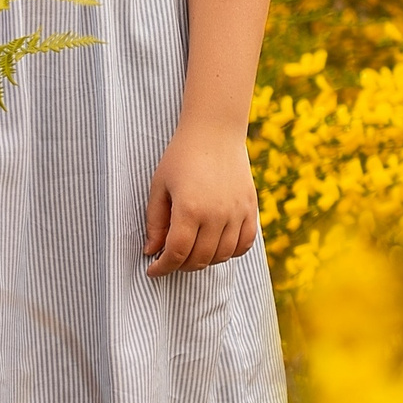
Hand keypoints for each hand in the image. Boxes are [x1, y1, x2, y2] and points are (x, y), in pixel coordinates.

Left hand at [141, 128, 261, 275]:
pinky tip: (215, 247)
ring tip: (190, 253)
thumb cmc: (181, 157)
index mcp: (190, 209)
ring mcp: (237, 213)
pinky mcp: (251, 210)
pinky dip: (230, 253)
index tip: (153, 270)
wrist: (215, 133)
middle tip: (169, 260)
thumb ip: (155, 222)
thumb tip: (151, 251)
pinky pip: (244, 244)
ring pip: (222, 256)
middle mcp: (217, 215)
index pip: (176, 253)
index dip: (162, 267)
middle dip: (180, 266)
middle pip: (200, 258)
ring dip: (204, 261)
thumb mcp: (159, 187)